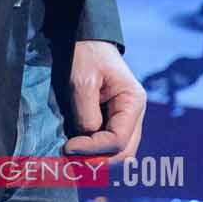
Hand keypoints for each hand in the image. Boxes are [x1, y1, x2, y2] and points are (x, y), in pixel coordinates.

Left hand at [63, 39, 146, 162]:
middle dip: (98, 161)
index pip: (118, 140)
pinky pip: (111, 144)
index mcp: (133, 102)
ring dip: (98, 159)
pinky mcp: (115, 119)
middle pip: (124, 152)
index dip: (93, 149)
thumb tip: (86, 139)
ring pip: (119, 152)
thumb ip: (86, 114)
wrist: (87, 40)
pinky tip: (78, 150)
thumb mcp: (82, 83)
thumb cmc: (86, 56)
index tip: (67, 147)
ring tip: (72, 158)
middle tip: (70, 159)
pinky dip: (96, 152)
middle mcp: (135, 113)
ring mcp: (127, 118)